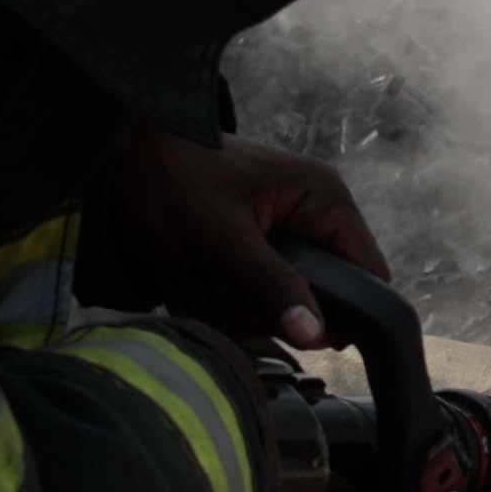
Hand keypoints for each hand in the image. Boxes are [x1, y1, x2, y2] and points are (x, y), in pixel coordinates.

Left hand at [97, 130, 387, 346]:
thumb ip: (271, 286)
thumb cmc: (173, 180)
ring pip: (287, 299)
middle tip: (230, 300)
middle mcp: (313, 213)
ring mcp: (283, 230)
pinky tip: (198, 286)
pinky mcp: (255, 246)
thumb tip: (317, 336)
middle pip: (325, 293)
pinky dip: (228, 300)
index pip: (369, 271)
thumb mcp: (222, 239)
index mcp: (323, 197)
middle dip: (277, 310)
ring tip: (204, 287)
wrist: (121, 155)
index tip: (306, 334)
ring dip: (246, 308)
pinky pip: (257, 291)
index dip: (348, 312)